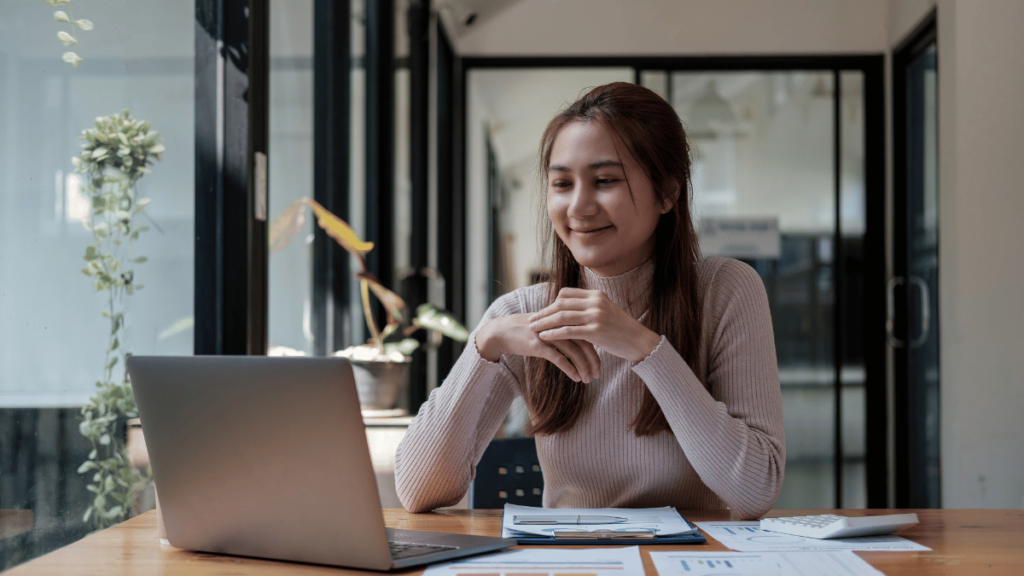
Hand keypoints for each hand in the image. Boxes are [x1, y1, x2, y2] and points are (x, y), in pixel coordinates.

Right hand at [476, 313, 600, 382]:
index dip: (596, 348)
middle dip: (593, 360)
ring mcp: (549, 334)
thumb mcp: (546, 329)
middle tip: (598, 374)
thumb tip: (580, 344)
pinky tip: (576, 378)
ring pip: (574, 352)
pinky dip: (571, 370)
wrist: (501, 332)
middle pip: (584, 342)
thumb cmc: (525, 331)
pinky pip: (560, 359)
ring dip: (584, 368)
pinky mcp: (538, 345)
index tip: (600, 363)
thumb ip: (563, 332)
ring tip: (588, 380)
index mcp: (562, 318)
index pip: (586, 332)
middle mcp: (558, 325)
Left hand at [528, 288, 661, 362]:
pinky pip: (568, 331)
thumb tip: (571, 308)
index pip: (566, 294)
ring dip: (544, 323)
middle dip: (544, 313)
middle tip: (531, 320)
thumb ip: (589, 307)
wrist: (639, 341)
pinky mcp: (596, 331)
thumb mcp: (606, 312)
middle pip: (561, 304)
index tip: (542, 312)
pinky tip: (544, 338)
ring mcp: (596, 316)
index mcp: (596, 295)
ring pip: (562, 316)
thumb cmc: (620, 329)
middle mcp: (595, 302)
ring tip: (533, 329)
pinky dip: (553, 333)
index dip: (551, 303)